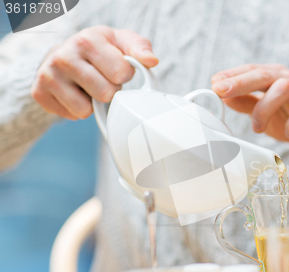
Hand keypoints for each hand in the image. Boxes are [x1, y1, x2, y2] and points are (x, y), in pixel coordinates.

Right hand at [31, 25, 158, 119]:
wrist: (66, 51)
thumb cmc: (100, 49)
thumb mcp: (122, 41)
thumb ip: (140, 49)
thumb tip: (151, 61)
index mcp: (87, 40)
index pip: (121, 74)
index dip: (124, 75)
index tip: (116, 69)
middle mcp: (63, 56)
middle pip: (105, 94)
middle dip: (110, 90)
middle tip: (102, 79)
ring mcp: (48, 75)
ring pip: (86, 110)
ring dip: (93, 103)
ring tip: (89, 86)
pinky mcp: (39, 93)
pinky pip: (71, 116)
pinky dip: (77, 109)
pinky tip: (76, 93)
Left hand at [211, 64, 288, 156]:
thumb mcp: (265, 112)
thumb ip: (246, 103)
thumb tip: (222, 96)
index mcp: (277, 78)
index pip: (252, 70)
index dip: (232, 75)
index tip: (214, 83)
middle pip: (266, 75)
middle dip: (241, 82)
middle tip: (222, 91)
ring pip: (285, 88)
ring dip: (265, 108)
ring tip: (257, 128)